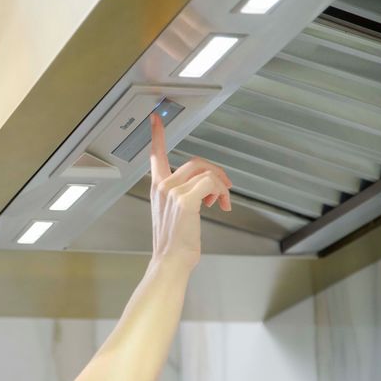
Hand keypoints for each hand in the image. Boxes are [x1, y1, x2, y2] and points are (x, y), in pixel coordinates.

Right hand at [148, 112, 232, 267]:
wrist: (170, 261)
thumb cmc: (173, 243)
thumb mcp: (173, 213)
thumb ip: (184, 195)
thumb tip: (208, 190)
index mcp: (158, 188)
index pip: (155, 156)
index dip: (156, 135)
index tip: (156, 119)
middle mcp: (163, 187)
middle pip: (195, 162)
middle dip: (216, 172)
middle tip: (224, 188)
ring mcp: (173, 193)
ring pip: (206, 172)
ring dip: (221, 184)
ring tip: (221, 200)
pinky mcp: (185, 201)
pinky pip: (211, 183)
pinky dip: (221, 192)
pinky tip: (221, 204)